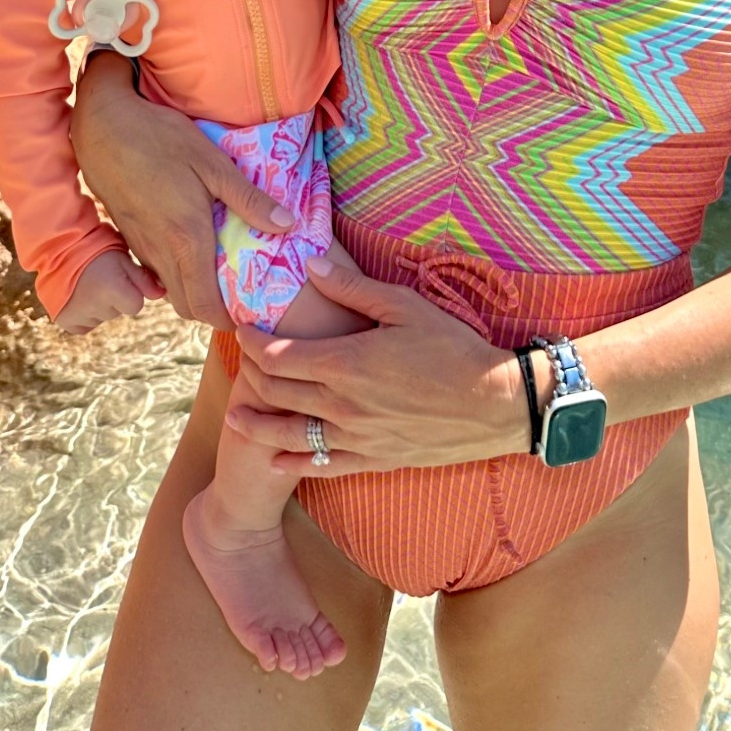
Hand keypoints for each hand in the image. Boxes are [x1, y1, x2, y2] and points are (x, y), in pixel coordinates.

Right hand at [52, 249, 159, 334]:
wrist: (59, 246)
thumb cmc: (96, 248)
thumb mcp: (123, 257)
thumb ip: (144, 278)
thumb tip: (163, 294)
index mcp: (112, 289)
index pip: (135, 306)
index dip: (131, 291)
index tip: (120, 277)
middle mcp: (95, 306)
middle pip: (118, 312)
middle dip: (114, 297)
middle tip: (101, 276)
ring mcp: (78, 315)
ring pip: (102, 317)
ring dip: (99, 305)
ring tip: (88, 282)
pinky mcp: (65, 320)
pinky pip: (85, 325)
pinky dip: (85, 314)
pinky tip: (79, 295)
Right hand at [69, 53, 297, 328]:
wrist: (104, 127)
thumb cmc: (161, 139)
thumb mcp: (212, 163)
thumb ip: (248, 198)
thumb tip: (287, 225)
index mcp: (186, 240)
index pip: (205, 306)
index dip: (227, 320)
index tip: (250, 312)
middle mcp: (160, 253)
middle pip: (186, 307)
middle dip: (212, 311)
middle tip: (239, 294)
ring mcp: (140, 247)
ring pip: (169, 290)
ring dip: (193, 292)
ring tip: (220, 273)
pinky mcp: (128, 236)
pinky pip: (153, 271)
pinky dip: (174, 274)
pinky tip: (190, 250)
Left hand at [227, 256, 530, 476]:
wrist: (494, 404)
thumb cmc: (453, 348)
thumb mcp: (405, 306)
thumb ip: (354, 288)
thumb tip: (312, 266)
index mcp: (345, 362)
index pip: (278, 355)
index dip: (252, 342)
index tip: (241, 329)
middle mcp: (341, 404)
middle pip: (277, 392)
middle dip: (251, 376)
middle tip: (240, 362)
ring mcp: (355, 436)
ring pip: (289, 435)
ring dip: (258, 424)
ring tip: (237, 417)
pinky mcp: (373, 459)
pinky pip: (322, 465)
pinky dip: (294, 462)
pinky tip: (277, 460)